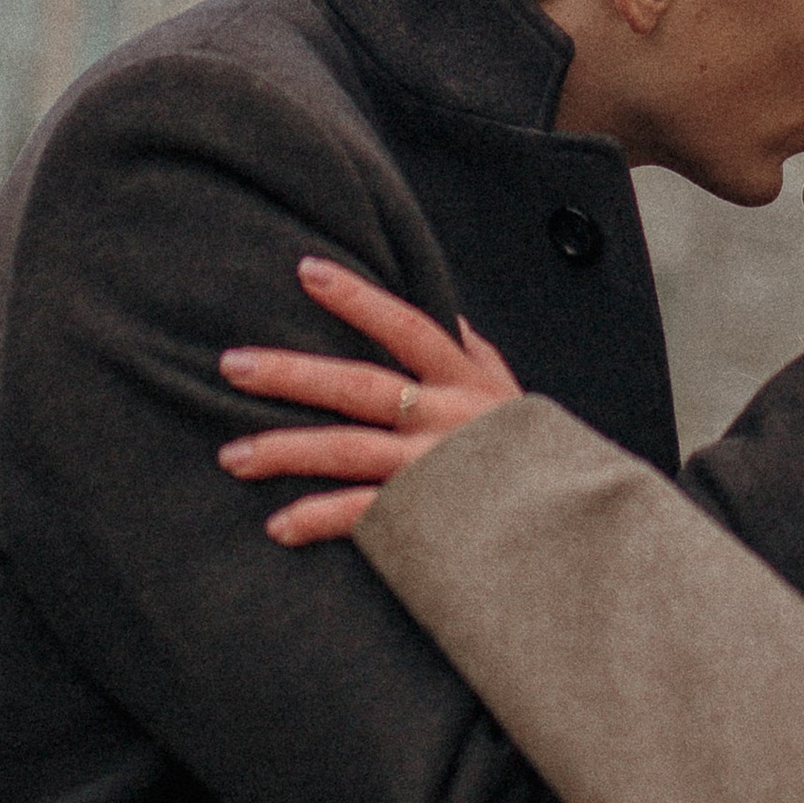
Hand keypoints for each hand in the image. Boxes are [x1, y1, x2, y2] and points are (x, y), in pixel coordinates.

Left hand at [219, 257, 520, 546]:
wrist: (572, 532)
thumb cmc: (535, 458)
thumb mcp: (509, 394)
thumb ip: (475, 355)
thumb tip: (447, 315)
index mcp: (464, 382)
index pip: (406, 326)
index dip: (358, 298)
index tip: (306, 270)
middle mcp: (444, 420)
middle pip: (358, 386)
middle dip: (292, 374)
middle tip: (232, 364)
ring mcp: (430, 471)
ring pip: (346, 451)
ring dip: (284, 451)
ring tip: (230, 454)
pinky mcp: (423, 521)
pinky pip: (361, 516)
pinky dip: (317, 519)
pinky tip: (277, 524)